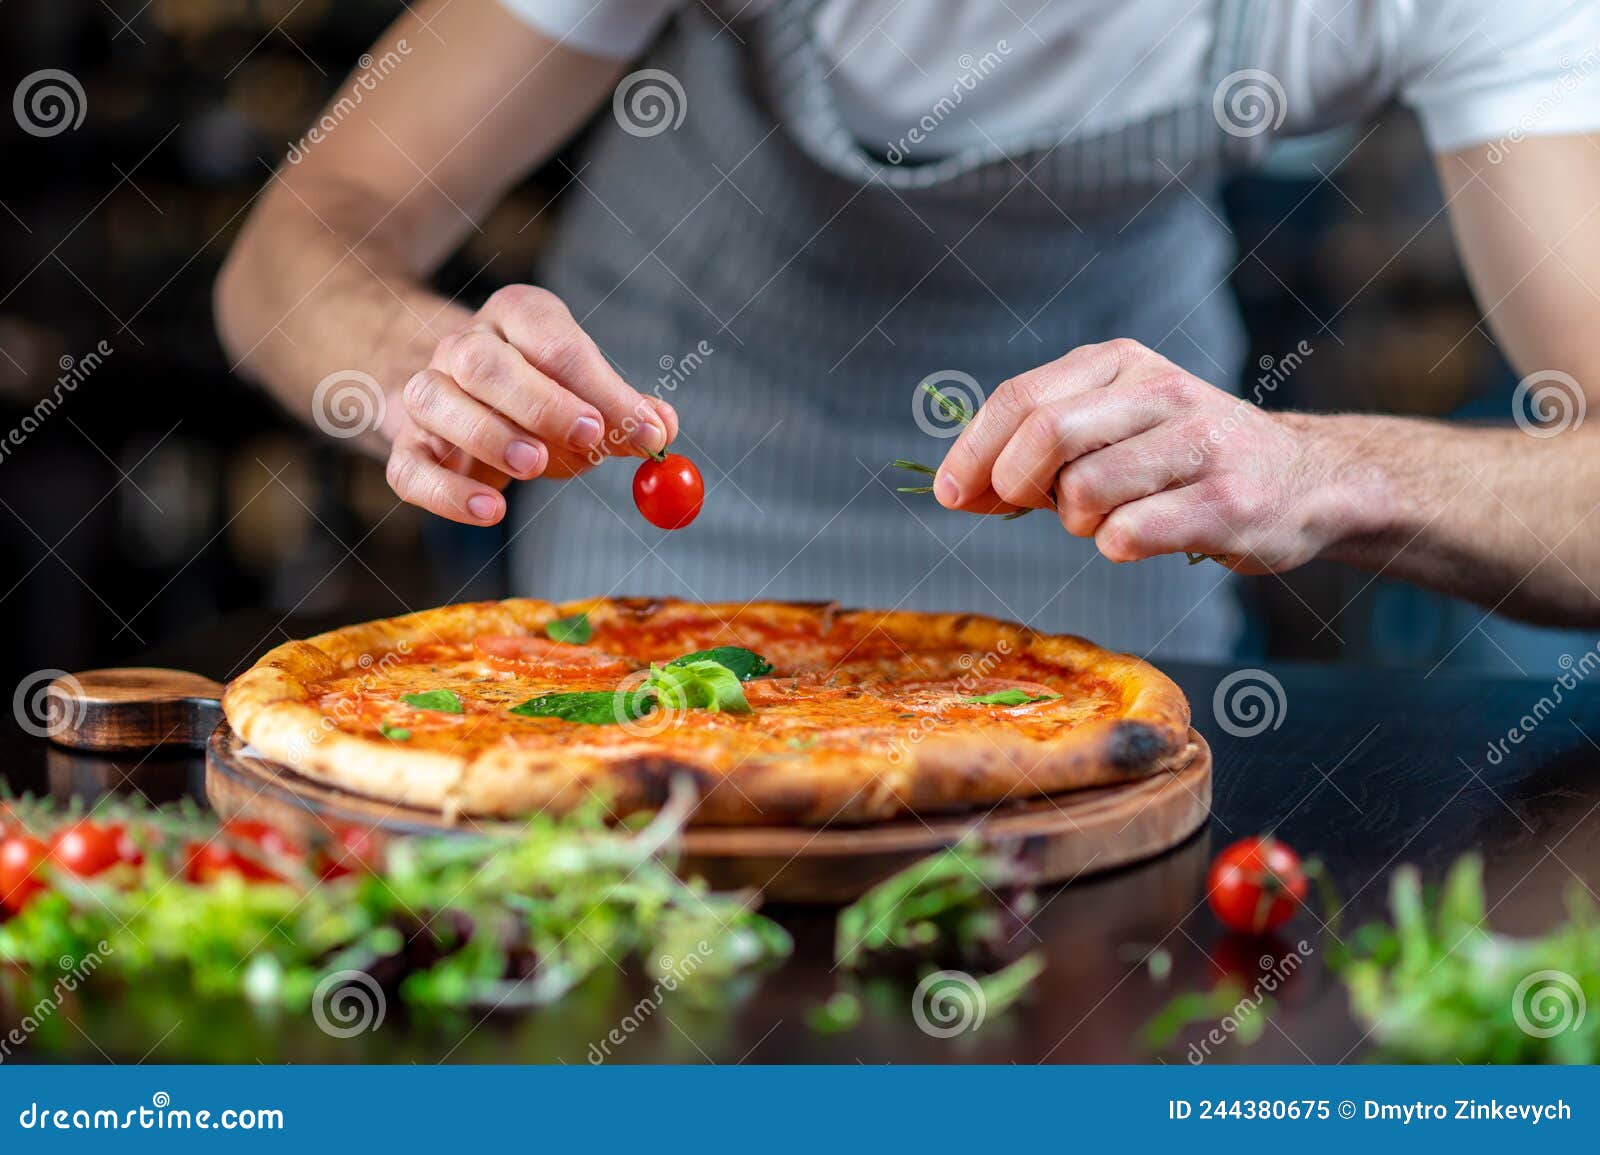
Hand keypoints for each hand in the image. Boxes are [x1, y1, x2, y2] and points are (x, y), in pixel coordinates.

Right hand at [385, 285, 677, 524]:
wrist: (460, 405)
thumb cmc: (538, 400)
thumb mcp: (587, 399)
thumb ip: (624, 413)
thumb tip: (662, 428)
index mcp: (516, 318)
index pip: (554, 342)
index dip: (602, 387)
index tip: (646, 431)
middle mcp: (462, 347)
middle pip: (484, 361)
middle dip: (541, 401)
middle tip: (590, 436)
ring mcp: (425, 394)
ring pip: (435, 401)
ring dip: (488, 434)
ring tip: (534, 464)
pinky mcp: (406, 447)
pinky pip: (411, 468)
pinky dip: (447, 493)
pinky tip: (489, 512)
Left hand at [933, 338, 1369, 573]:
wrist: (1306, 480)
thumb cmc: (1185, 461)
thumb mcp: (1112, 429)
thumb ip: (1035, 451)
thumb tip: (955, 489)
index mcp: (1120, 364)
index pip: (1018, 399)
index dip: (970, 452)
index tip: (950, 494)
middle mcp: (1160, 392)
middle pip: (1042, 436)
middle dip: (1015, 484)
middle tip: (1031, 507)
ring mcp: (1199, 445)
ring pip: (1082, 492)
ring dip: (1075, 522)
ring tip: (1107, 518)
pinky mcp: (1227, 503)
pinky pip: (1128, 534)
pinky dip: (1115, 546)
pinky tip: (1143, 537)